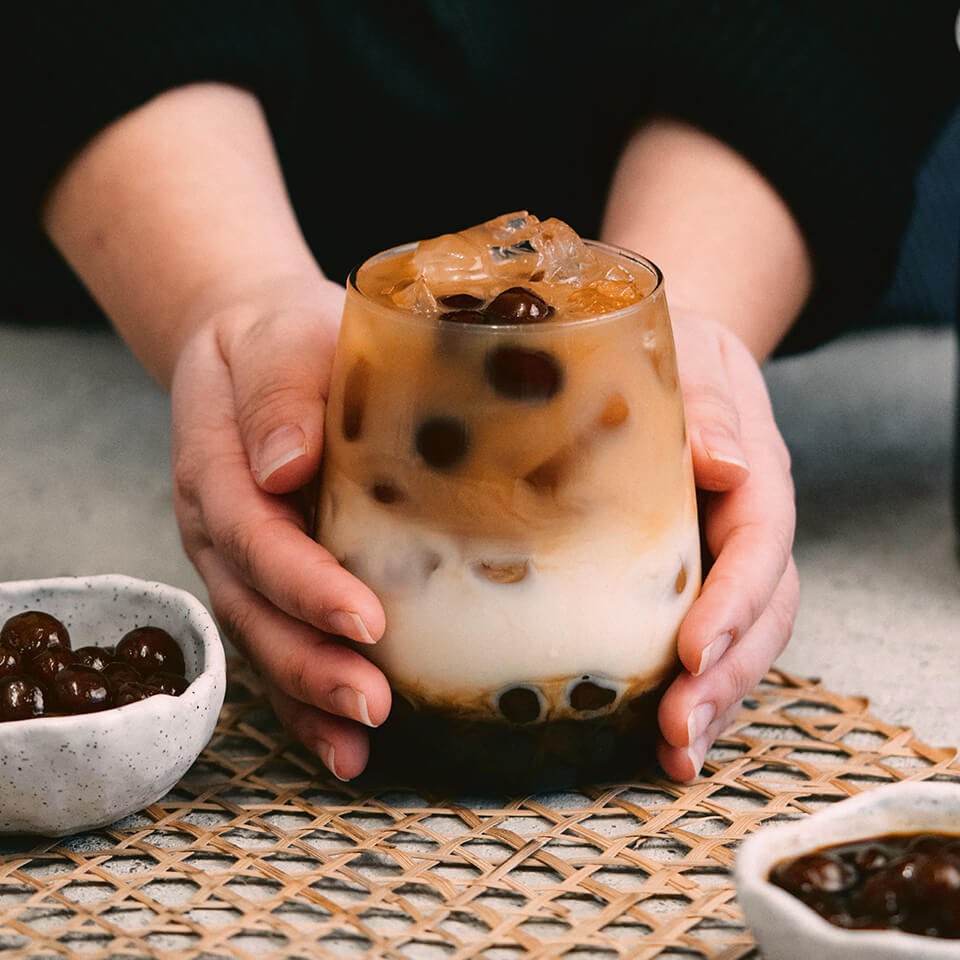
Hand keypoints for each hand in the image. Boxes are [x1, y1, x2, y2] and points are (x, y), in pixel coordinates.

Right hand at [170, 275, 390, 779]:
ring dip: (310, 696)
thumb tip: (287, 467)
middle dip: (311, 662)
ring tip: (362, 741)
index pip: (256, 536)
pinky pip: (280, 642)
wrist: (257, 349)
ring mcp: (241, 562)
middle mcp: (222, 529)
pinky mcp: (268, 579)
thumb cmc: (280, 342)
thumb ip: (280, 393)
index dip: (304, 583)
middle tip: (372, 701)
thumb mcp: (280, 340)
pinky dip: (306, 700)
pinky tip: (345, 744)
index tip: (362, 618)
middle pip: (256, 608)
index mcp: (221, 469)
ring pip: (265, 639)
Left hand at [656, 311, 798, 779]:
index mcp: (755, 476)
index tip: (694, 649)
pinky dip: (693, 693)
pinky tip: (663, 738)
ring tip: (676, 754)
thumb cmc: (673, 353)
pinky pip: (707, 641)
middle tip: (679, 729)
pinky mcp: (692, 579)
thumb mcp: (692, 357)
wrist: (671, 355)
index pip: (760, 544)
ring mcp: (725, 559)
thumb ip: (708, 406)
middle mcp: (748, 527)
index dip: (734, 601)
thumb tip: (726, 466)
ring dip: (714, 703)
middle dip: (726, 676)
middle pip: (762, 612)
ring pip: (743, 642)